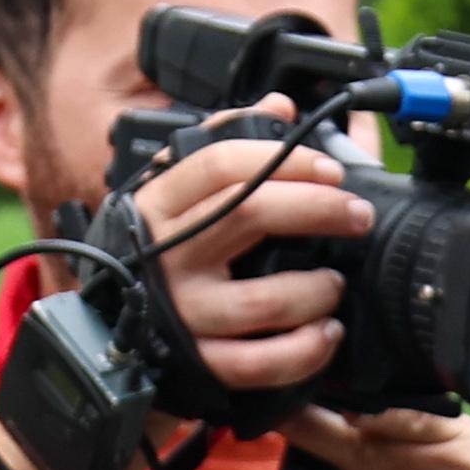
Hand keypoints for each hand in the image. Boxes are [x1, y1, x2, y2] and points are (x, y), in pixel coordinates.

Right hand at [130, 126, 371, 397]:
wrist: (111, 332)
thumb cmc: (164, 253)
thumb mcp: (181, 195)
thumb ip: (228, 147)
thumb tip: (279, 106)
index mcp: (160, 204)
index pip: (220, 163)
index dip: (285, 160)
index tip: (331, 170)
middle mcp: (167, 254)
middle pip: (249, 213)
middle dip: (317, 208)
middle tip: (358, 214)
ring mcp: (183, 311)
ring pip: (265, 298)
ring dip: (317, 289)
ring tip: (335, 283)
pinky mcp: (200, 363)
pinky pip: (263, 362)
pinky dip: (307, 350)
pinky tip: (327, 333)